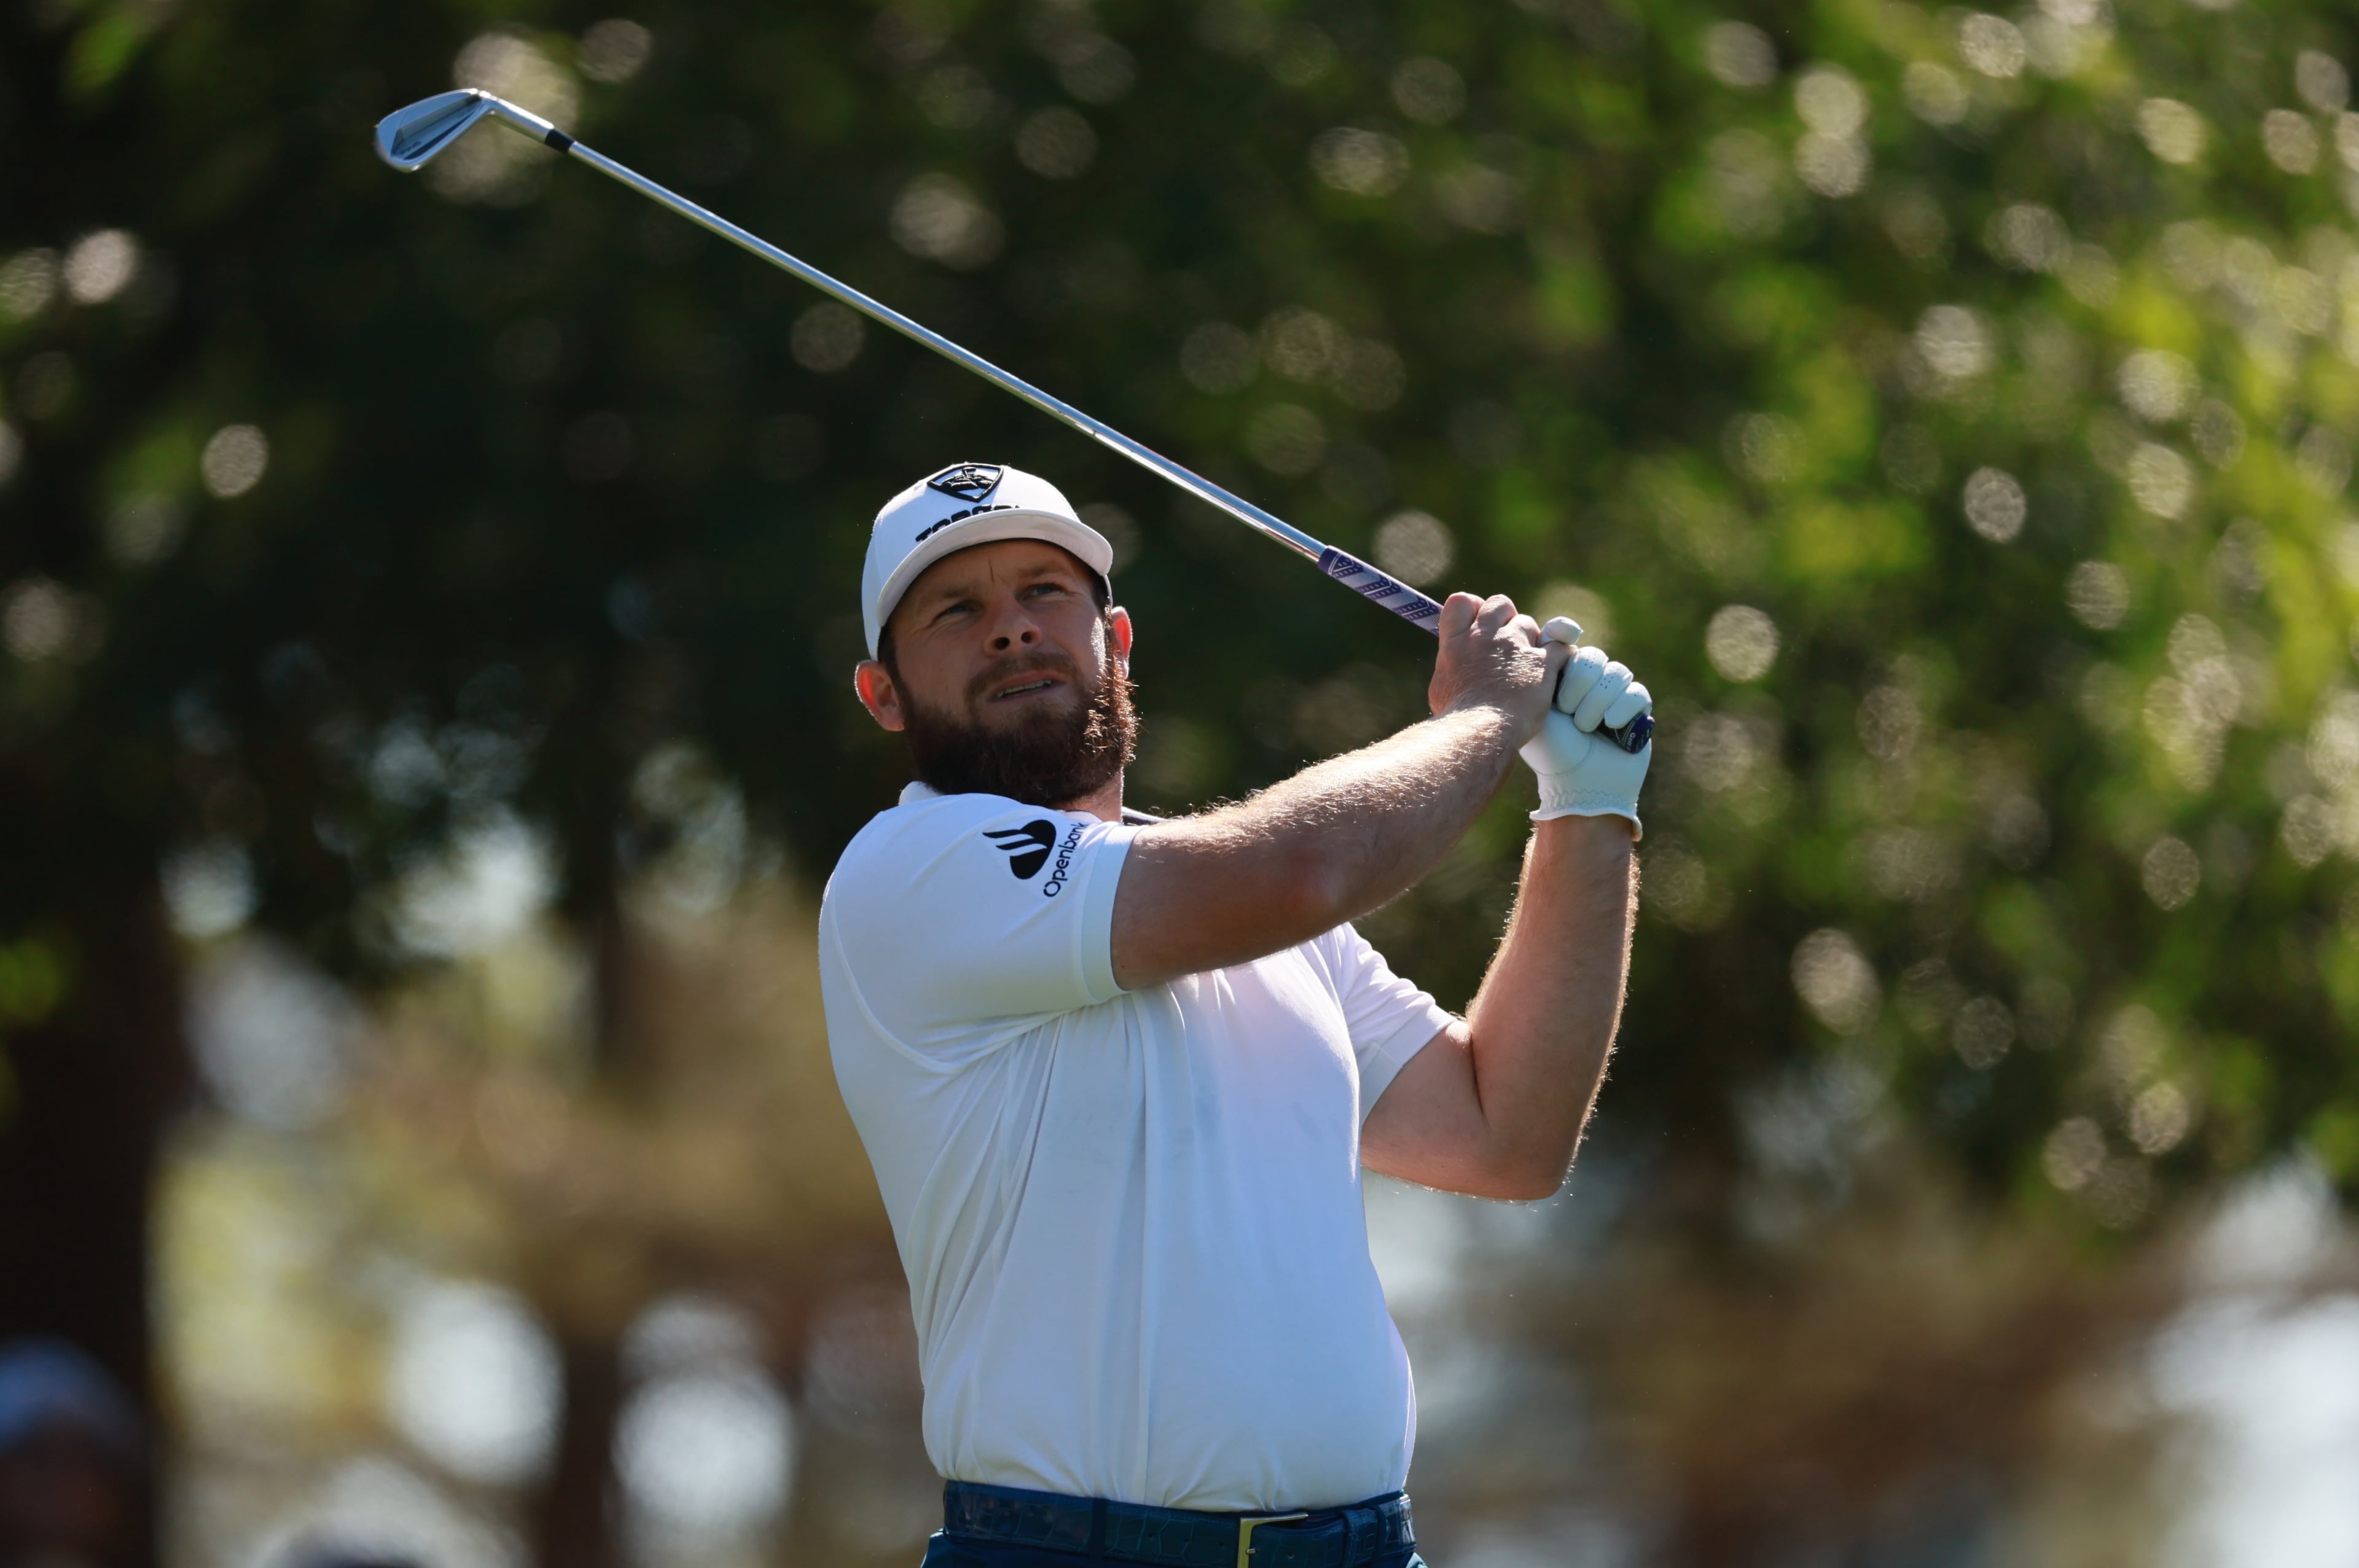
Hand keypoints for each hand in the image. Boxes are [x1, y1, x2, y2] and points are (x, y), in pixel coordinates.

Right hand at [1427, 592, 1567, 742]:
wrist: (1480, 732)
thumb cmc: (1458, 718)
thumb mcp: (1442, 688)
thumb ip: (1452, 667)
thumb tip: (1455, 666)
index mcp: (1456, 642)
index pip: (1462, 601)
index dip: (1474, 609)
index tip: (1479, 623)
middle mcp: (1484, 636)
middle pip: (1499, 603)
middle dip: (1506, 618)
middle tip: (1508, 643)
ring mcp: (1513, 646)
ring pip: (1528, 624)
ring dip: (1530, 640)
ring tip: (1528, 666)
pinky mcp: (1541, 662)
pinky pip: (1560, 646)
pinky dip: (1560, 655)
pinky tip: (1556, 668)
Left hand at [1519, 617, 1651, 832]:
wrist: (1578, 785)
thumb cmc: (1551, 751)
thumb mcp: (1535, 709)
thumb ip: (1535, 672)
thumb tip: (1542, 634)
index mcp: (1559, 675)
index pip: (1565, 639)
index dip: (1565, 631)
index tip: (1569, 635)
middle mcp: (1587, 680)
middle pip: (1593, 656)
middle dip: (1581, 683)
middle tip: (1567, 711)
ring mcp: (1614, 693)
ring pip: (1617, 672)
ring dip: (1598, 701)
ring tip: (1585, 727)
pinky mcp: (1637, 708)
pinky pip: (1636, 692)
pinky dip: (1623, 707)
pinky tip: (1610, 726)